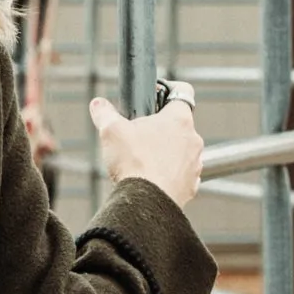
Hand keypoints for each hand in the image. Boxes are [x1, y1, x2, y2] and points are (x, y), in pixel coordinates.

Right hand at [91, 88, 202, 206]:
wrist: (146, 203)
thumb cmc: (134, 163)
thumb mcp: (111, 131)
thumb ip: (104, 113)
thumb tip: (98, 104)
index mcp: (179, 118)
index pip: (183, 91)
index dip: (167, 90)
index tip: (153, 97)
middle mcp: (193, 139)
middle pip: (178, 124)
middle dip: (160, 128)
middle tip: (138, 136)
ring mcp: (195, 163)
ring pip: (181, 150)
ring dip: (166, 153)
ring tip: (143, 161)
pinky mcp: (192, 185)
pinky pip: (182, 174)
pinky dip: (169, 174)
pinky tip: (151, 179)